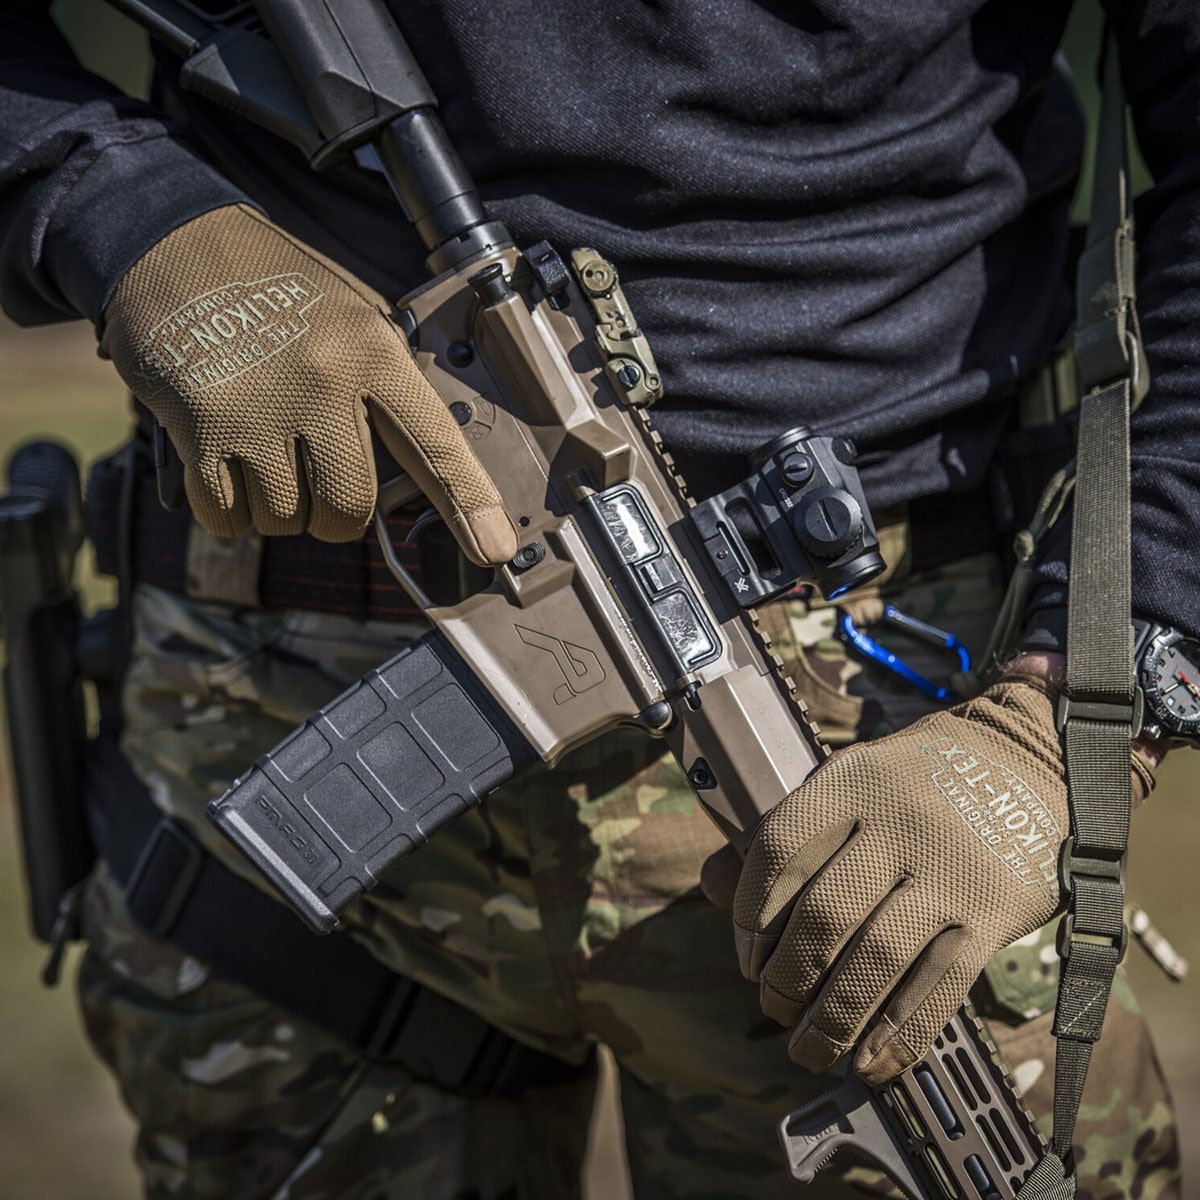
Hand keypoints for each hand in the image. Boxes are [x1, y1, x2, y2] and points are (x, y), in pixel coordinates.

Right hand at [101, 204, 516, 561]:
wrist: (172, 241)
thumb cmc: (274, 285)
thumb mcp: (353, 315)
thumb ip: (384, 385)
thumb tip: (416, 468)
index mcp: (373, 353)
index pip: (434, 444)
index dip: (468, 503)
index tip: (494, 550)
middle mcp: (324, 384)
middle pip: (350, 507)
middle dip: (335, 517)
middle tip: (318, 483)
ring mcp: (261, 409)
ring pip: (287, 518)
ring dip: (277, 511)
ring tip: (265, 458)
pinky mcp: (202, 427)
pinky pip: (228, 515)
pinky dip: (228, 511)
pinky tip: (228, 468)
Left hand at [732, 678, 1073, 1084]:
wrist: (1034, 762)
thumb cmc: (922, 779)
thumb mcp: (852, 779)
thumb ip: (787, 832)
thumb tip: (709, 883)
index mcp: (852, 781)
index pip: (778, 852)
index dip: (748, 914)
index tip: (747, 954)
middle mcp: (897, 823)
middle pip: (823, 916)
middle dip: (787, 978)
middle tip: (774, 1004)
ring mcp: (948, 870)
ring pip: (876, 960)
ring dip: (834, 1019)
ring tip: (809, 1048)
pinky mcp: (991, 914)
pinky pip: (939, 988)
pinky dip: (898, 1036)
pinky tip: (871, 1064)